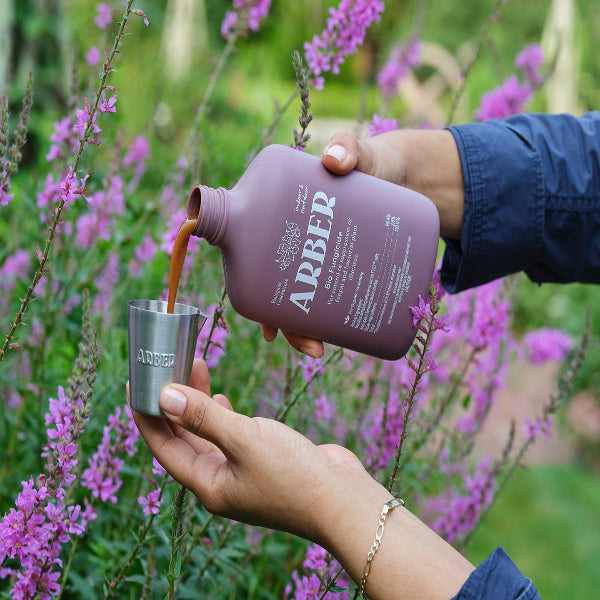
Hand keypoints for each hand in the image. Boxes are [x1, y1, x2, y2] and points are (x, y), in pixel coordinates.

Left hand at [130, 359, 374, 543]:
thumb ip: (203, 417)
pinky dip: (222, 413)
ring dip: (198, 402)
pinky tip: (223, 397)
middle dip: (173, 401)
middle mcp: (219, 480)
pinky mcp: (262, 461)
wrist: (344, 499)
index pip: (163, 445)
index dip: (146, 414)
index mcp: (207, 484)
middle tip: (167, 364)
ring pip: (207, 432)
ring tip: (195, 367)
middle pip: (183, 437)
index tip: (136, 383)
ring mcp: (241, 472)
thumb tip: (164, 395)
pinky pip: (229, 434)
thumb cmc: (294, 475)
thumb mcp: (244, 440)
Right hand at [261, 128, 463, 355]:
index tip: (264, 320)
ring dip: (303, 329)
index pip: (255, 252)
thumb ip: (350, 149)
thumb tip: (334, 160)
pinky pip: (331, 299)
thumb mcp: (363, 154)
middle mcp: (298, 243)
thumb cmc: (376, 162)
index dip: (252, 287)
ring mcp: (323, 259)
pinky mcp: (348, 269)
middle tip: (308, 344)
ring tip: (320, 349)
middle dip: (284, 323)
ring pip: (302, 299)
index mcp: (283, 215)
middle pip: (277, 287)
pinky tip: (335, 336)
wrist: (412, 177)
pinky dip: (328, 320)